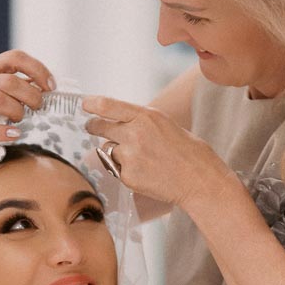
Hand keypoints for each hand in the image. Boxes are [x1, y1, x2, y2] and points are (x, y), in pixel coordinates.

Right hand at [0, 50, 54, 158]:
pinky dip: (1, 132)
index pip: (16, 57)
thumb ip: (20, 84)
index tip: (51, 87)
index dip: (37, 70)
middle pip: (10, 81)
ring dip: (16, 111)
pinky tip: (14, 135)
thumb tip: (50, 87)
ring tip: (21, 121)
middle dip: (30, 96)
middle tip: (38, 108)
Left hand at [83, 95, 229, 211]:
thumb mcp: (165, 125)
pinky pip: (117, 170)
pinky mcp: (127, 176)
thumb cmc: (187, 151)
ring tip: (142, 159)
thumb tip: (119, 122)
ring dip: (117, 153)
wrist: (199, 180)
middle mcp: (134, 134)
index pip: (108, 106)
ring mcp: (129, 156)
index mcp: (146, 116)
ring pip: (109, 150)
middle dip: (94, 127)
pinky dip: (126, 171)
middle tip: (91, 127)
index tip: (85, 104)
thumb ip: (141, 122)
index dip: (92, 104)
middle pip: (100, 128)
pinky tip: (146, 173)